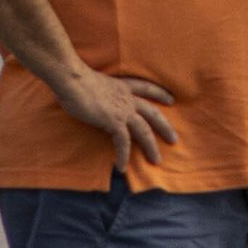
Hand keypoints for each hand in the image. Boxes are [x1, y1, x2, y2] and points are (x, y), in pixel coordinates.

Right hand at [56, 70, 176, 171]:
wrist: (73, 80)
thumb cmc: (75, 80)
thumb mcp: (93, 84)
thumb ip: (98, 93)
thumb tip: (90, 99)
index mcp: (122, 86)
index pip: (146, 88)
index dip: (160, 94)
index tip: (171, 99)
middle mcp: (127, 98)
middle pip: (153, 113)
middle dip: (165, 127)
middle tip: (174, 139)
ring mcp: (123, 110)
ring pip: (144, 131)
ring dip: (151, 147)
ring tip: (156, 161)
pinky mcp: (114, 122)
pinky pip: (123, 143)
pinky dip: (123, 156)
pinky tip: (122, 167)